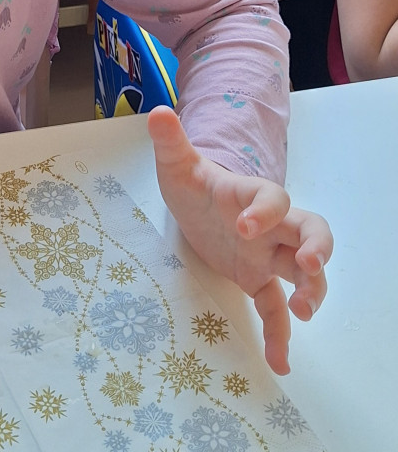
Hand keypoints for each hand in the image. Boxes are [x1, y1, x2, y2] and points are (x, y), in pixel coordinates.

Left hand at [147, 106, 331, 375]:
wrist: (194, 203)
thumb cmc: (191, 181)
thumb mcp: (176, 164)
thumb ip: (170, 141)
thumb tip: (157, 113)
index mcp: (250, 194)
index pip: (273, 197)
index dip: (266, 211)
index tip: (245, 227)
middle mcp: (269, 224)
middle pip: (311, 230)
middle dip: (317, 248)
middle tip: (308, 267)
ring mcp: (268, 254)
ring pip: (306, 271)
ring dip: (313, 290)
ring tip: (303, 313)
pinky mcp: (258, 279)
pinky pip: (277, 308)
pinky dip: (281, 334)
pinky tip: (279, 362)